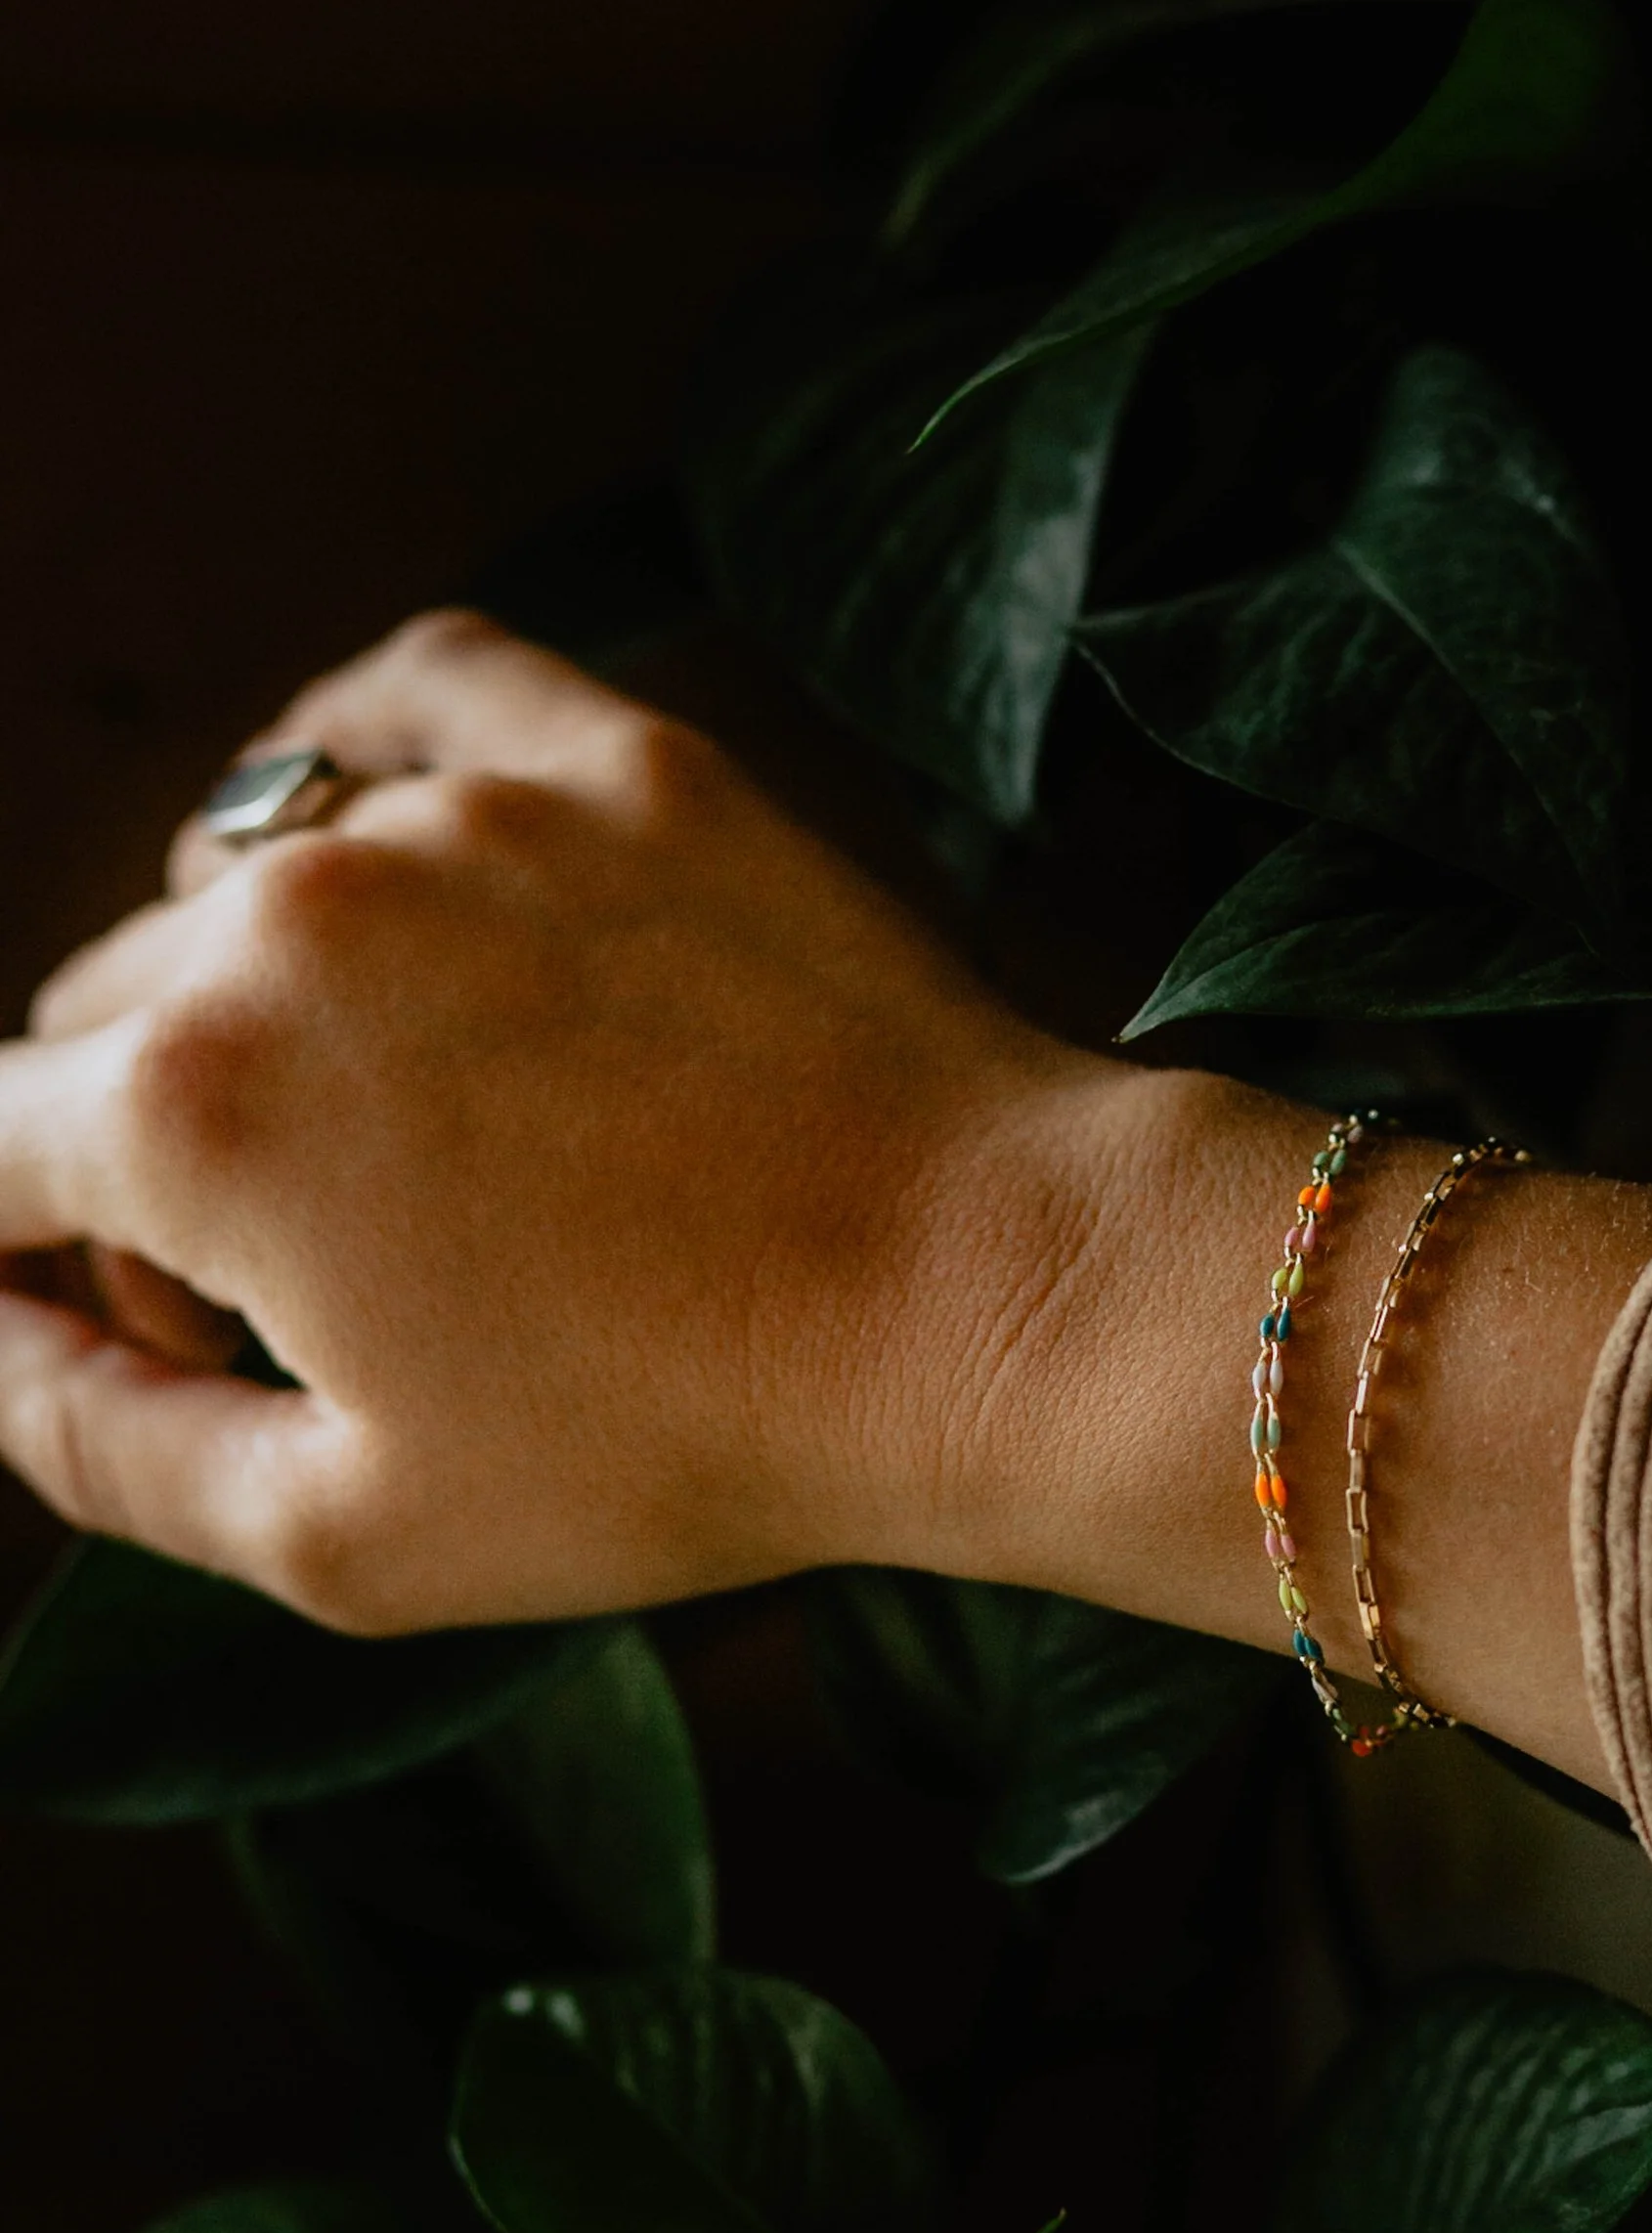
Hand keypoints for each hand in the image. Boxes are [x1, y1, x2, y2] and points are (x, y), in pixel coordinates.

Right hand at [0, 607, 1651, 1785]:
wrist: (978, 1304)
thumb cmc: (675, 1442)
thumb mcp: (341, 1535)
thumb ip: (95, 1444)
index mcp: (186, 1109)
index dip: (52, 1258)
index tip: (153, 1314)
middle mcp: (287, 917)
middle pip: (116, 1016)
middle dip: (165, 1151)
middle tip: (322, 1285)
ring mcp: (460, 817)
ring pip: (250, 874)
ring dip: (269, 988)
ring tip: (401, 1122)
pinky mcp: (615, 763)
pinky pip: (413, 698)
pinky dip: (363, 758)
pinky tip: (387, 841)